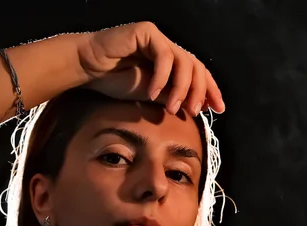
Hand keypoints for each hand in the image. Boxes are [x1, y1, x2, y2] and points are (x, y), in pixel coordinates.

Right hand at [77, 21, 224, 115]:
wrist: (87, 68)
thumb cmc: (114, 81)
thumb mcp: (150, 95)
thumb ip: (172, 97)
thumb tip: (196, 106)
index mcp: (171, 61)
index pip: (198, 73)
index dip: (210, 90)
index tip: (218, 109)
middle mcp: (168, 47)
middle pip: (196, 66)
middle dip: (200, 90)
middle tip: (195, 111)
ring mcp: (158, 38)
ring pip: (184, 61)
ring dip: (182, 88)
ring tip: (173, 108)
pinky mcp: (147, 32)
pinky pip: (164, 56)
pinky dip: (162, 77)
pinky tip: (153, 93)